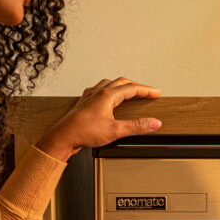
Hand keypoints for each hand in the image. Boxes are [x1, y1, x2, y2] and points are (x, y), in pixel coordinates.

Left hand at [35, 77, 161, 161]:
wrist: (63, 137)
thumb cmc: (83, 132)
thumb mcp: (115, 131)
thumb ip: (137, 126)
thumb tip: (154, 122)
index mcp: (107, 95)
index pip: (132, 88)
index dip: (146, 90)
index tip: (156, 92)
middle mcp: (98, 92)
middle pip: (122, 82)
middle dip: (137, 86)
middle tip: (147, 91)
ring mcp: (90, 96)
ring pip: (109, 84)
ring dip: (122, 85)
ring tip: (129, 90)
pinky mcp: (84, 103)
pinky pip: (99, 90)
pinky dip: (108, 90)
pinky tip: (107, 97)